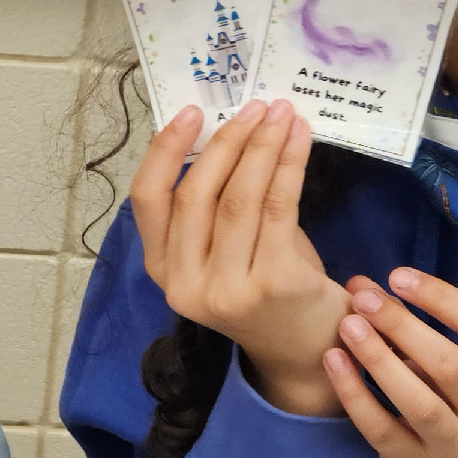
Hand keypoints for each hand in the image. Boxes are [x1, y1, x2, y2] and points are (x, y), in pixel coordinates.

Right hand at [128, 99, 351, 415]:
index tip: (193, 112)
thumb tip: (228, 129)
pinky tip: (299, 141)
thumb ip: (215, 204)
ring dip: (263, 146)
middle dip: (227, 140)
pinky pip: (277, 209)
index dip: (165, 150)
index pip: (147, 200)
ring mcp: (227, 289)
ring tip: (282, 115)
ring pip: (238, 198)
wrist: (310, 350)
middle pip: (197, 193)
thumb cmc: (268, 288)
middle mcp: (186, 285)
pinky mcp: (272, 285)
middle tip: (256, 108)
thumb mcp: (225, 250)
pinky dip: (289, 166)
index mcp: (163, 271)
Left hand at [324, 268, 457, 457]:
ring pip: (421, 404)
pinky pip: (383, 430)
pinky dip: (356, 395)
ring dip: (381, 360)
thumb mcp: (437, 361)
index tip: (398, 275)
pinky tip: (333, 362)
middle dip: (406, 328)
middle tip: (364, 300)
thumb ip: (404, 321)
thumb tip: (360, 284)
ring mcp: (453, 444)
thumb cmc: (441, 399)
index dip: (443, 298)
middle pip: (452, 367)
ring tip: (348, 327)